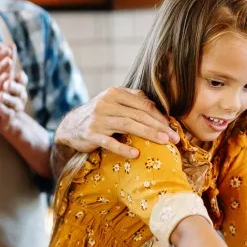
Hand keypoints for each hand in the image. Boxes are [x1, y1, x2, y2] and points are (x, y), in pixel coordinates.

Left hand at [0, 56, 32, 136]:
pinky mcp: (10, 117)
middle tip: (6, 81)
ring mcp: (15, 107)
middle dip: (13, 84)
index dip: (15, 71)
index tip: (10, 62)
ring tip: (0, 95)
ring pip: (15, 101)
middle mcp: (18, 95)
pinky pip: (9, 114)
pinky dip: (4, 110)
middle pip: (20, 88)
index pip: (19, 76)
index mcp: (15, 85)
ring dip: (7, 97)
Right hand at [53, 87, 176, 158]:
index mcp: (115, 93)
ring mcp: (98, 119)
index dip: (160, 116)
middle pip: (138, 115)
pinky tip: (136, 153)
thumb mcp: (113, 102)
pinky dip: (123, 148)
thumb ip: (133, 101)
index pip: (143, 104)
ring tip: (164, 142)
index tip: (174, 127)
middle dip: (159, 127)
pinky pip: (110, 142)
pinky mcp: (91, 134)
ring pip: (128, 125)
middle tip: (174, 138)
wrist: (71, 126)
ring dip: (148, 134)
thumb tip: (159, 109)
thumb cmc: (99, 115)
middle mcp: (106, 103)